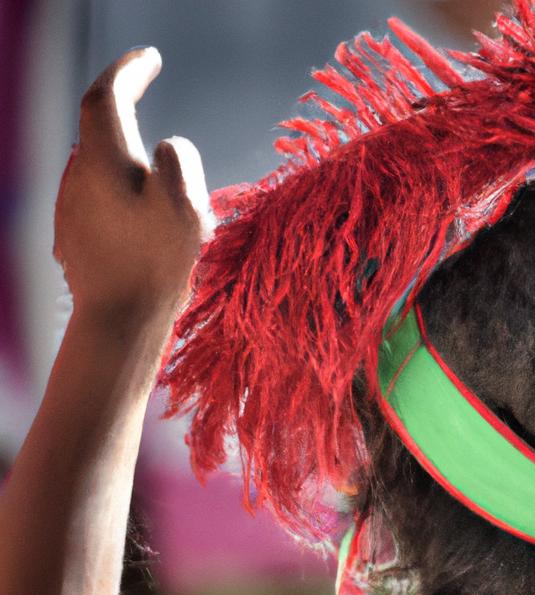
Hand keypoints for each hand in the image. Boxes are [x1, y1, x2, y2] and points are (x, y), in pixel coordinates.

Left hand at [54, 48, 211, 331]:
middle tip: (148, 98)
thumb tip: (169, 147)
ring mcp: (71, 209)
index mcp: (104, 159)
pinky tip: (140, 222)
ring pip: (100, 168)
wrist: (119, 320)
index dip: (129, 69)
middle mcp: (78, 176)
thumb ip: (180, 160)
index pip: (108, 94)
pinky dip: (120, 196)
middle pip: (101, 130)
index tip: (151, 57)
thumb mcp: (186, 205)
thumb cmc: (157, 264)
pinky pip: (98, 202)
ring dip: (126, 161)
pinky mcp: (74, 238)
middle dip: (124, 110)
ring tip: (159, 182)